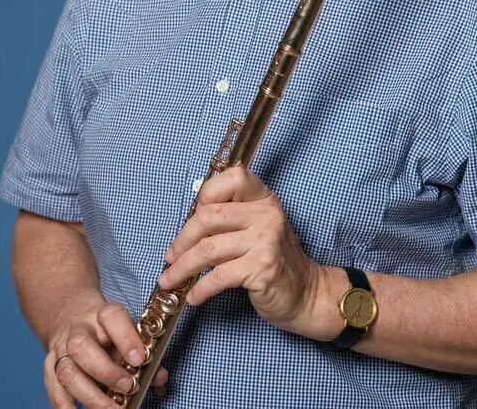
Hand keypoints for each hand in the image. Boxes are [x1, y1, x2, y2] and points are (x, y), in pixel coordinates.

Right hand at [45, 299, 168, 407]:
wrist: (71, 314)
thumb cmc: (106, 329)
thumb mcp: (125, 330)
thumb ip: (143, 352)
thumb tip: (159, 376)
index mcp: (102, 315)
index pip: (112, 318)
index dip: (126, 338)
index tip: (141, 359)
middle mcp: (78, 330)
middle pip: (81, 347)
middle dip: (105, 371)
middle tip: (127, 387)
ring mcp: (61, 348)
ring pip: (66, 370)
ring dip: (89, 395)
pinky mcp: (49, 365)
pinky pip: (52, 387)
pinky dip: (64, 404)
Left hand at [158, 165, 321, 332]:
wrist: (306, 293)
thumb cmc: (274, 260)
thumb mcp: (258, 228)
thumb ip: (232, 218)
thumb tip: (187, 227)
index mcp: (264, 199)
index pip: (231, 180)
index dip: (205, 196)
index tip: (190, 220)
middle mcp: (266, 214)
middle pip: (209, 217)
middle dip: (182, 240)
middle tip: (170, 258)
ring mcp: (265, 240)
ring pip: (208, 249)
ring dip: (182, 268)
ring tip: (170, 280)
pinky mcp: (262, 268)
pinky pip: (218, 276)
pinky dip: (200, 289)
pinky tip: (193, 297)